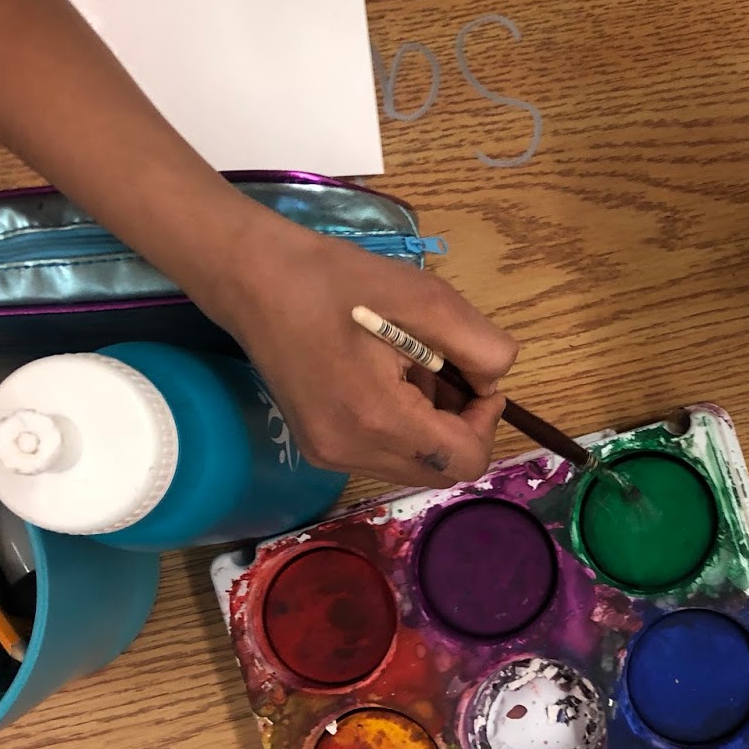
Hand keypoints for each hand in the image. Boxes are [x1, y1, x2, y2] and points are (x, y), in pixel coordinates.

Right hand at [192, 205, 517, 488]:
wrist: (255, 279)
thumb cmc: (339, 282)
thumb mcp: (428, 299)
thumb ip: (480, 347)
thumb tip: (494, 382)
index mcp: (378, 420)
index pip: (466, 459)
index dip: (487, 420)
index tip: (476, 377)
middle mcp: (352, 453)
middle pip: (443, 470)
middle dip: (461, 424)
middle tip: (446, 370)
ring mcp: (331, 456)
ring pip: (417, 465)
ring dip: (433, 425)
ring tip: (410, 368)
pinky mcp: (319, 449)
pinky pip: (386, 455)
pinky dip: (404, 426)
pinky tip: (385, 379)